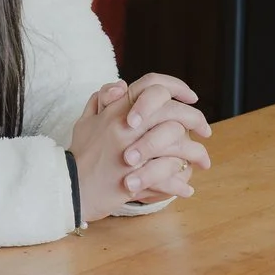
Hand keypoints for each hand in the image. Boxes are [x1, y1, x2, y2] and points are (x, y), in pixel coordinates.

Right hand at [69, 73, 213, 219]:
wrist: (68, 187)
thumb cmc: (78, 155)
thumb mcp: (85, 122)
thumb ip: (101, 101)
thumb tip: (119, 86)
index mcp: (116, 110)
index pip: (152, 85)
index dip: (176, 87)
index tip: (191, 97)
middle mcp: (126, 126)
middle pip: (172, 111)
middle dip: (195, 119)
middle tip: (205, 130)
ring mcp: (132, 151)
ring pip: (177, 143)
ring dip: (195, 153)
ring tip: (203, 162)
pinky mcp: (135, 176)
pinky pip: (168, 176)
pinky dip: (180, 184)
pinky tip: (186, 189)